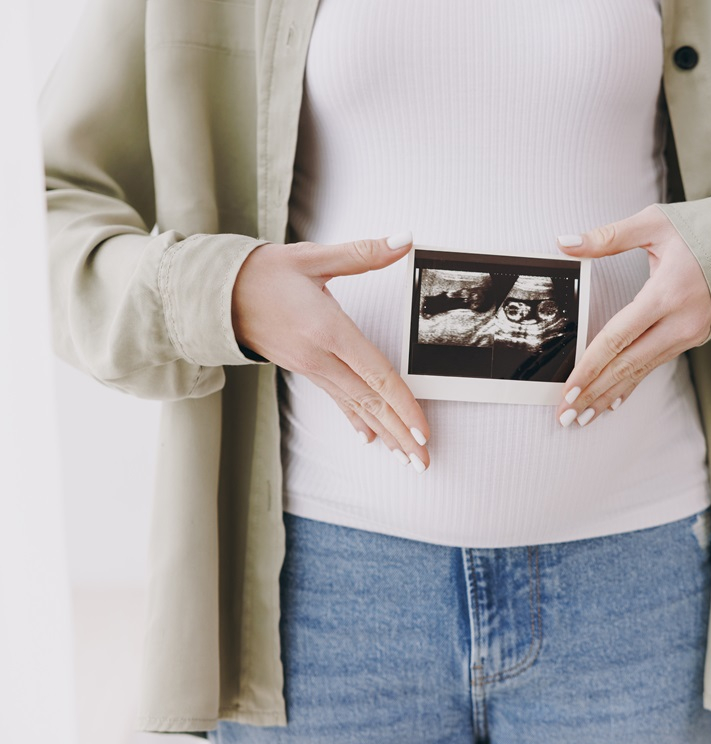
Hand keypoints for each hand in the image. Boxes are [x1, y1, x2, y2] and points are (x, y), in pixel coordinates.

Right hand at [231, 233, 430, 470]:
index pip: (376, 374)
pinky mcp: (304, 370)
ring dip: (385, 433)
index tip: (423, 428)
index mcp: (327, 330)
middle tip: (424, 460)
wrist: (210, 293)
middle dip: (400, 432)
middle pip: (370, 401)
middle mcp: (319, 357)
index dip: (402, 403)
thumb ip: (364, 253)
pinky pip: (337, 400)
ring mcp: (310, 368)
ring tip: (407, 458)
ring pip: (356, 406)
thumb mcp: (312, 258)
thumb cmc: (261, 272)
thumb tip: (405, 239)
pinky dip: (356, 419)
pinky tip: (370, 439)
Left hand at [553, 205, 710, 427]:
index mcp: (667, 293)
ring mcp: (689, 333)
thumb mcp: (655, 224)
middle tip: (566, 415)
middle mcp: (680, 320)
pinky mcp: (693, 337)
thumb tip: (567, 241)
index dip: (591, 366)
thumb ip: (608, 237)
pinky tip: (613, 401)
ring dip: (609, 394)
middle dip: (594, 392)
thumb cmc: (706, 231)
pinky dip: (632, 384)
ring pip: (641, 370)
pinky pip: (655, 364)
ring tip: (583, 415)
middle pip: (628, 364)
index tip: (569, 389)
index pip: (619, 338)